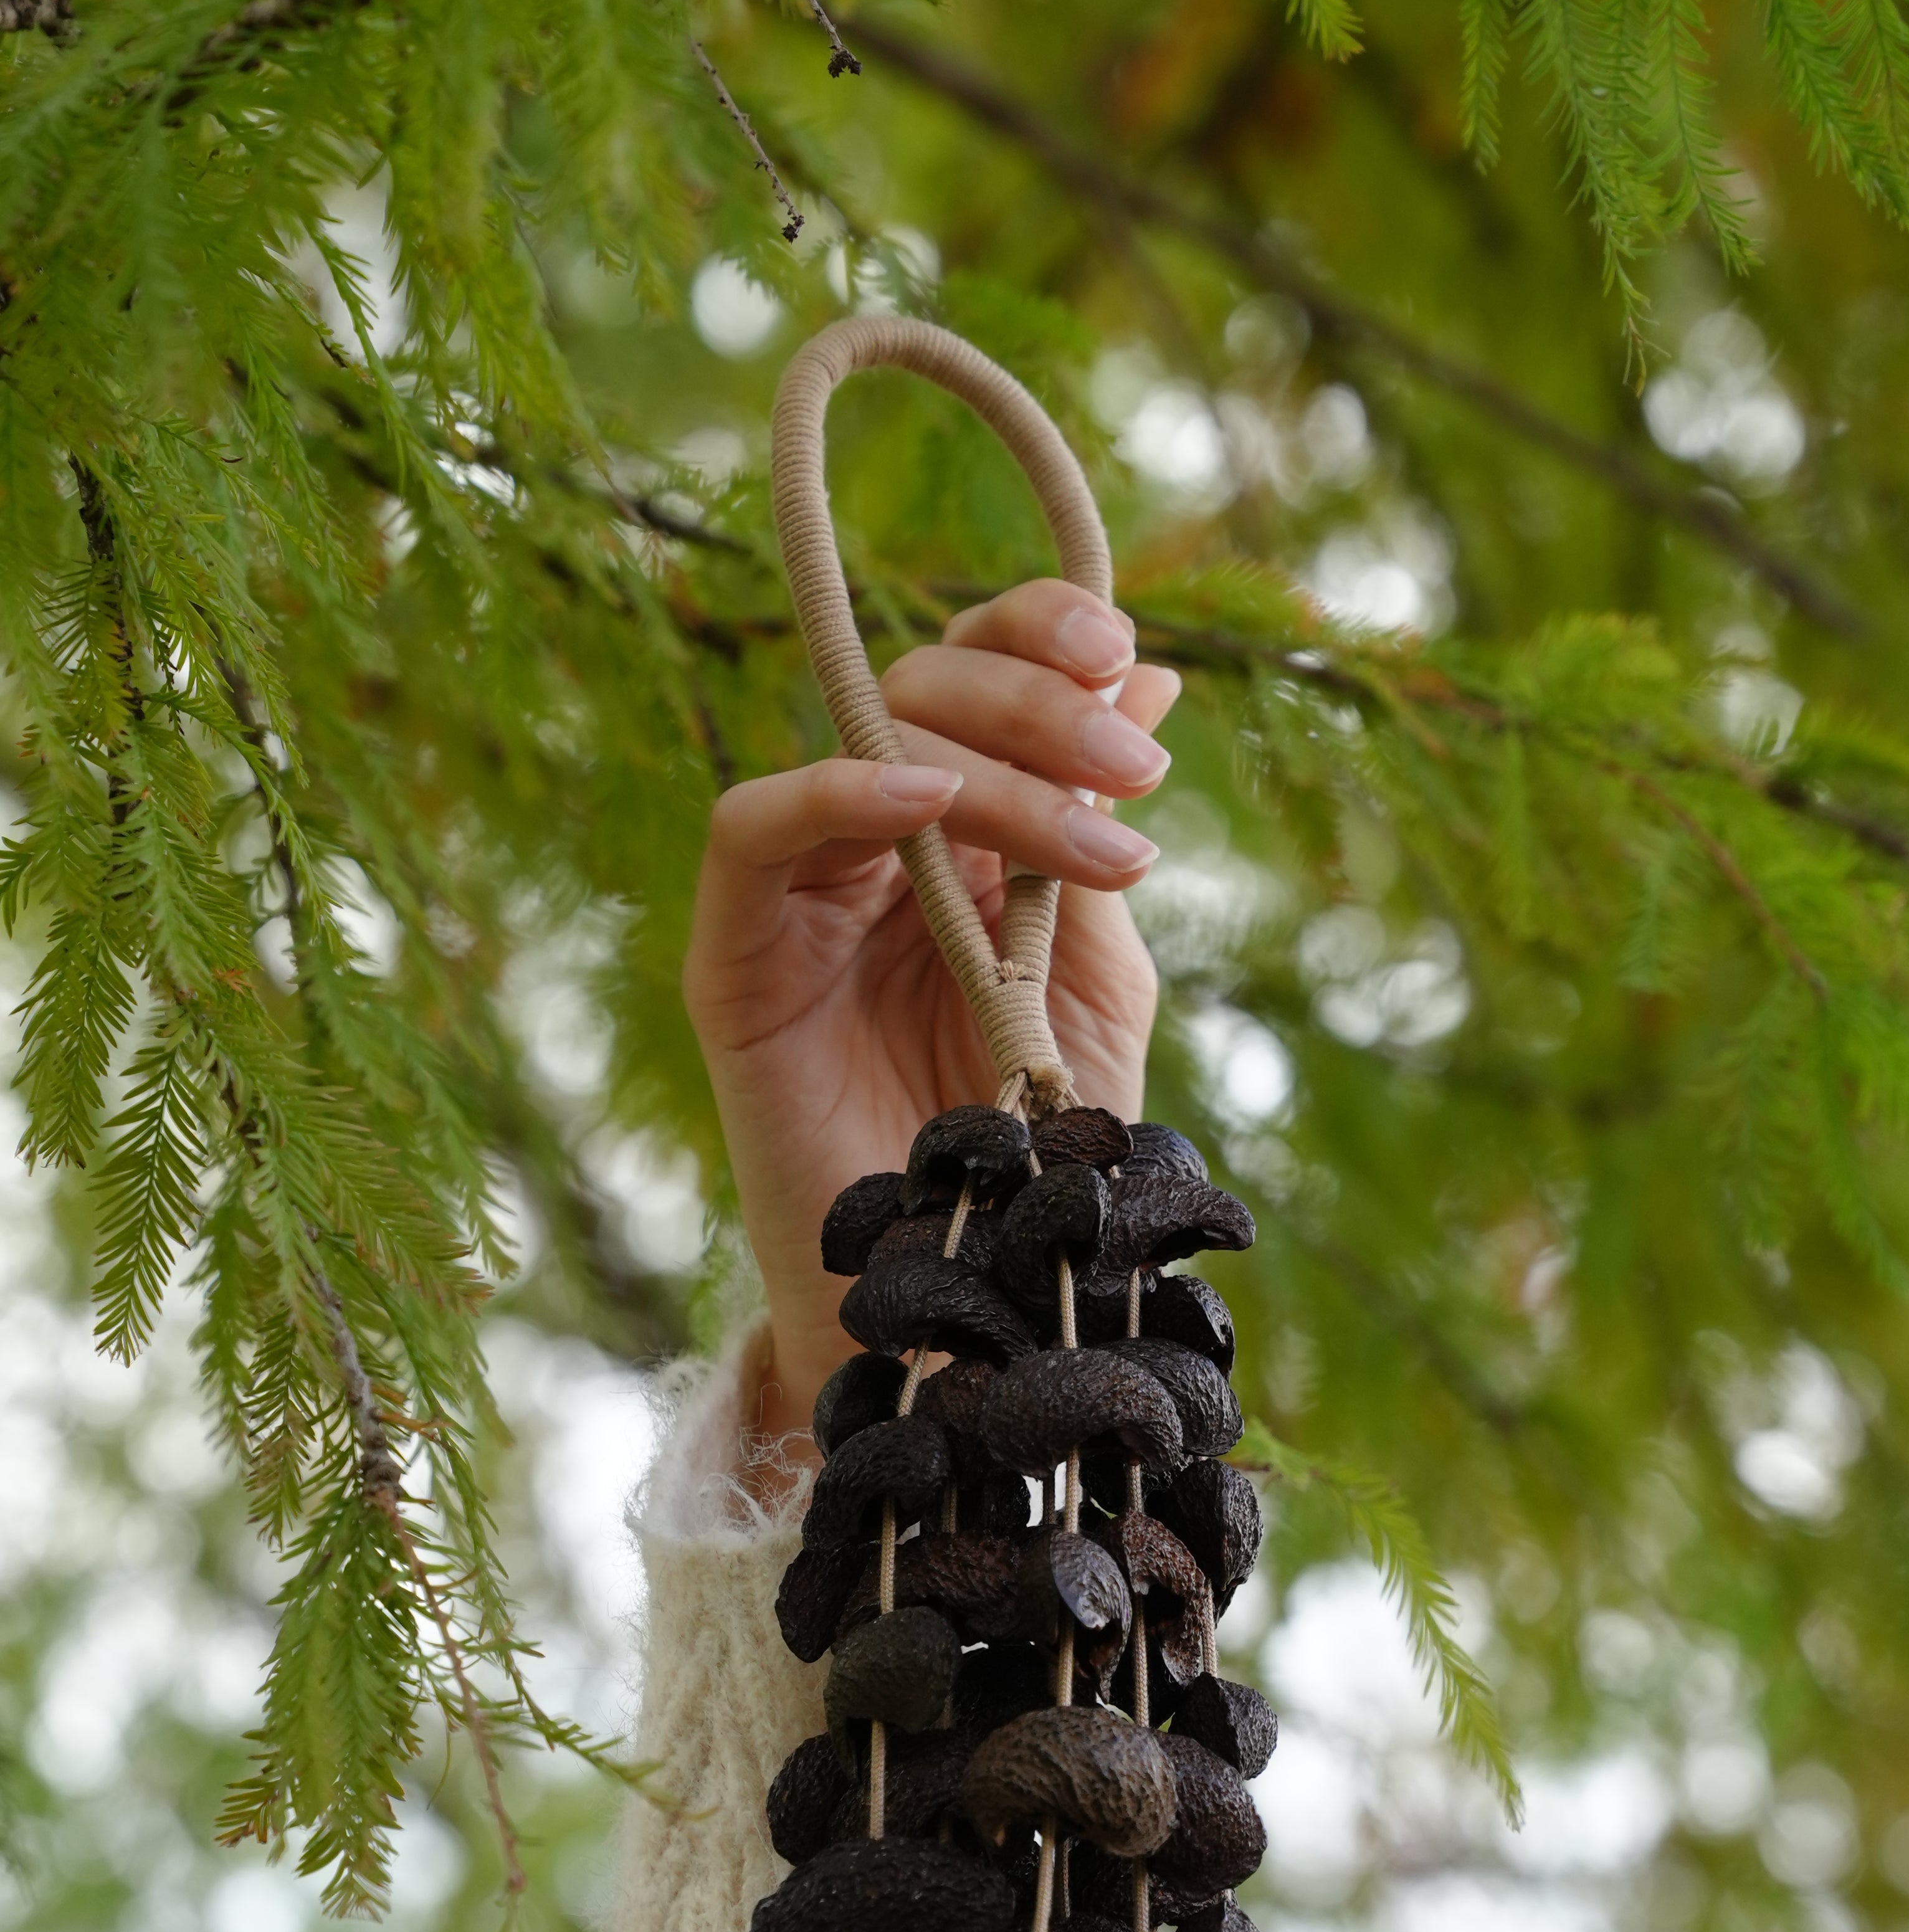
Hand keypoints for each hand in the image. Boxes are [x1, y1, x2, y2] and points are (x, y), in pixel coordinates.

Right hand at [683, 578, 1176, 1443]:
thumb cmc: (1035, 1150)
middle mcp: (877, 845)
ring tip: (1094, 832)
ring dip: (986, 758)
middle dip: (1042, 706)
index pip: (981, 677)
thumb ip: (1097, 839)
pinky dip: (836, 792)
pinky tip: (925, 802)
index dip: (1041, 633)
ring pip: (862, 743)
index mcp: (964, 835)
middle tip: (1135, 771)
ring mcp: (804, 898)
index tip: (1131, 664)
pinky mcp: (738, 962)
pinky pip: (753, 832)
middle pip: (928, 690)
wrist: (972, 1298)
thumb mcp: (1097, 978)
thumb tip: (1147, 675)